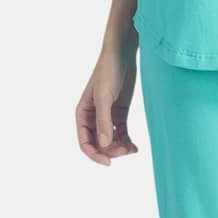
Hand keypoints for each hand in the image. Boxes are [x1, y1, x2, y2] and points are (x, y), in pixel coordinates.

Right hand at [75, 43, 140, 165]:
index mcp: (82, 114)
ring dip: (119, 148)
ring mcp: (107, 115)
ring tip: (132, 149)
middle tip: (125, 152)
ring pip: (110, 140)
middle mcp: (93, 117)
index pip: (84, 142)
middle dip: (110, 151)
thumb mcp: (105, 96)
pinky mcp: (120, 113)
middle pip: (98, 143)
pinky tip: (135, 147)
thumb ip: (104, 121)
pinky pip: (121, 133)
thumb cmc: (108, 71)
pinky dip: (127, 141)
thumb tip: (103, 145)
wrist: (122, 54)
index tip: (109, 162)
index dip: (94, 155)